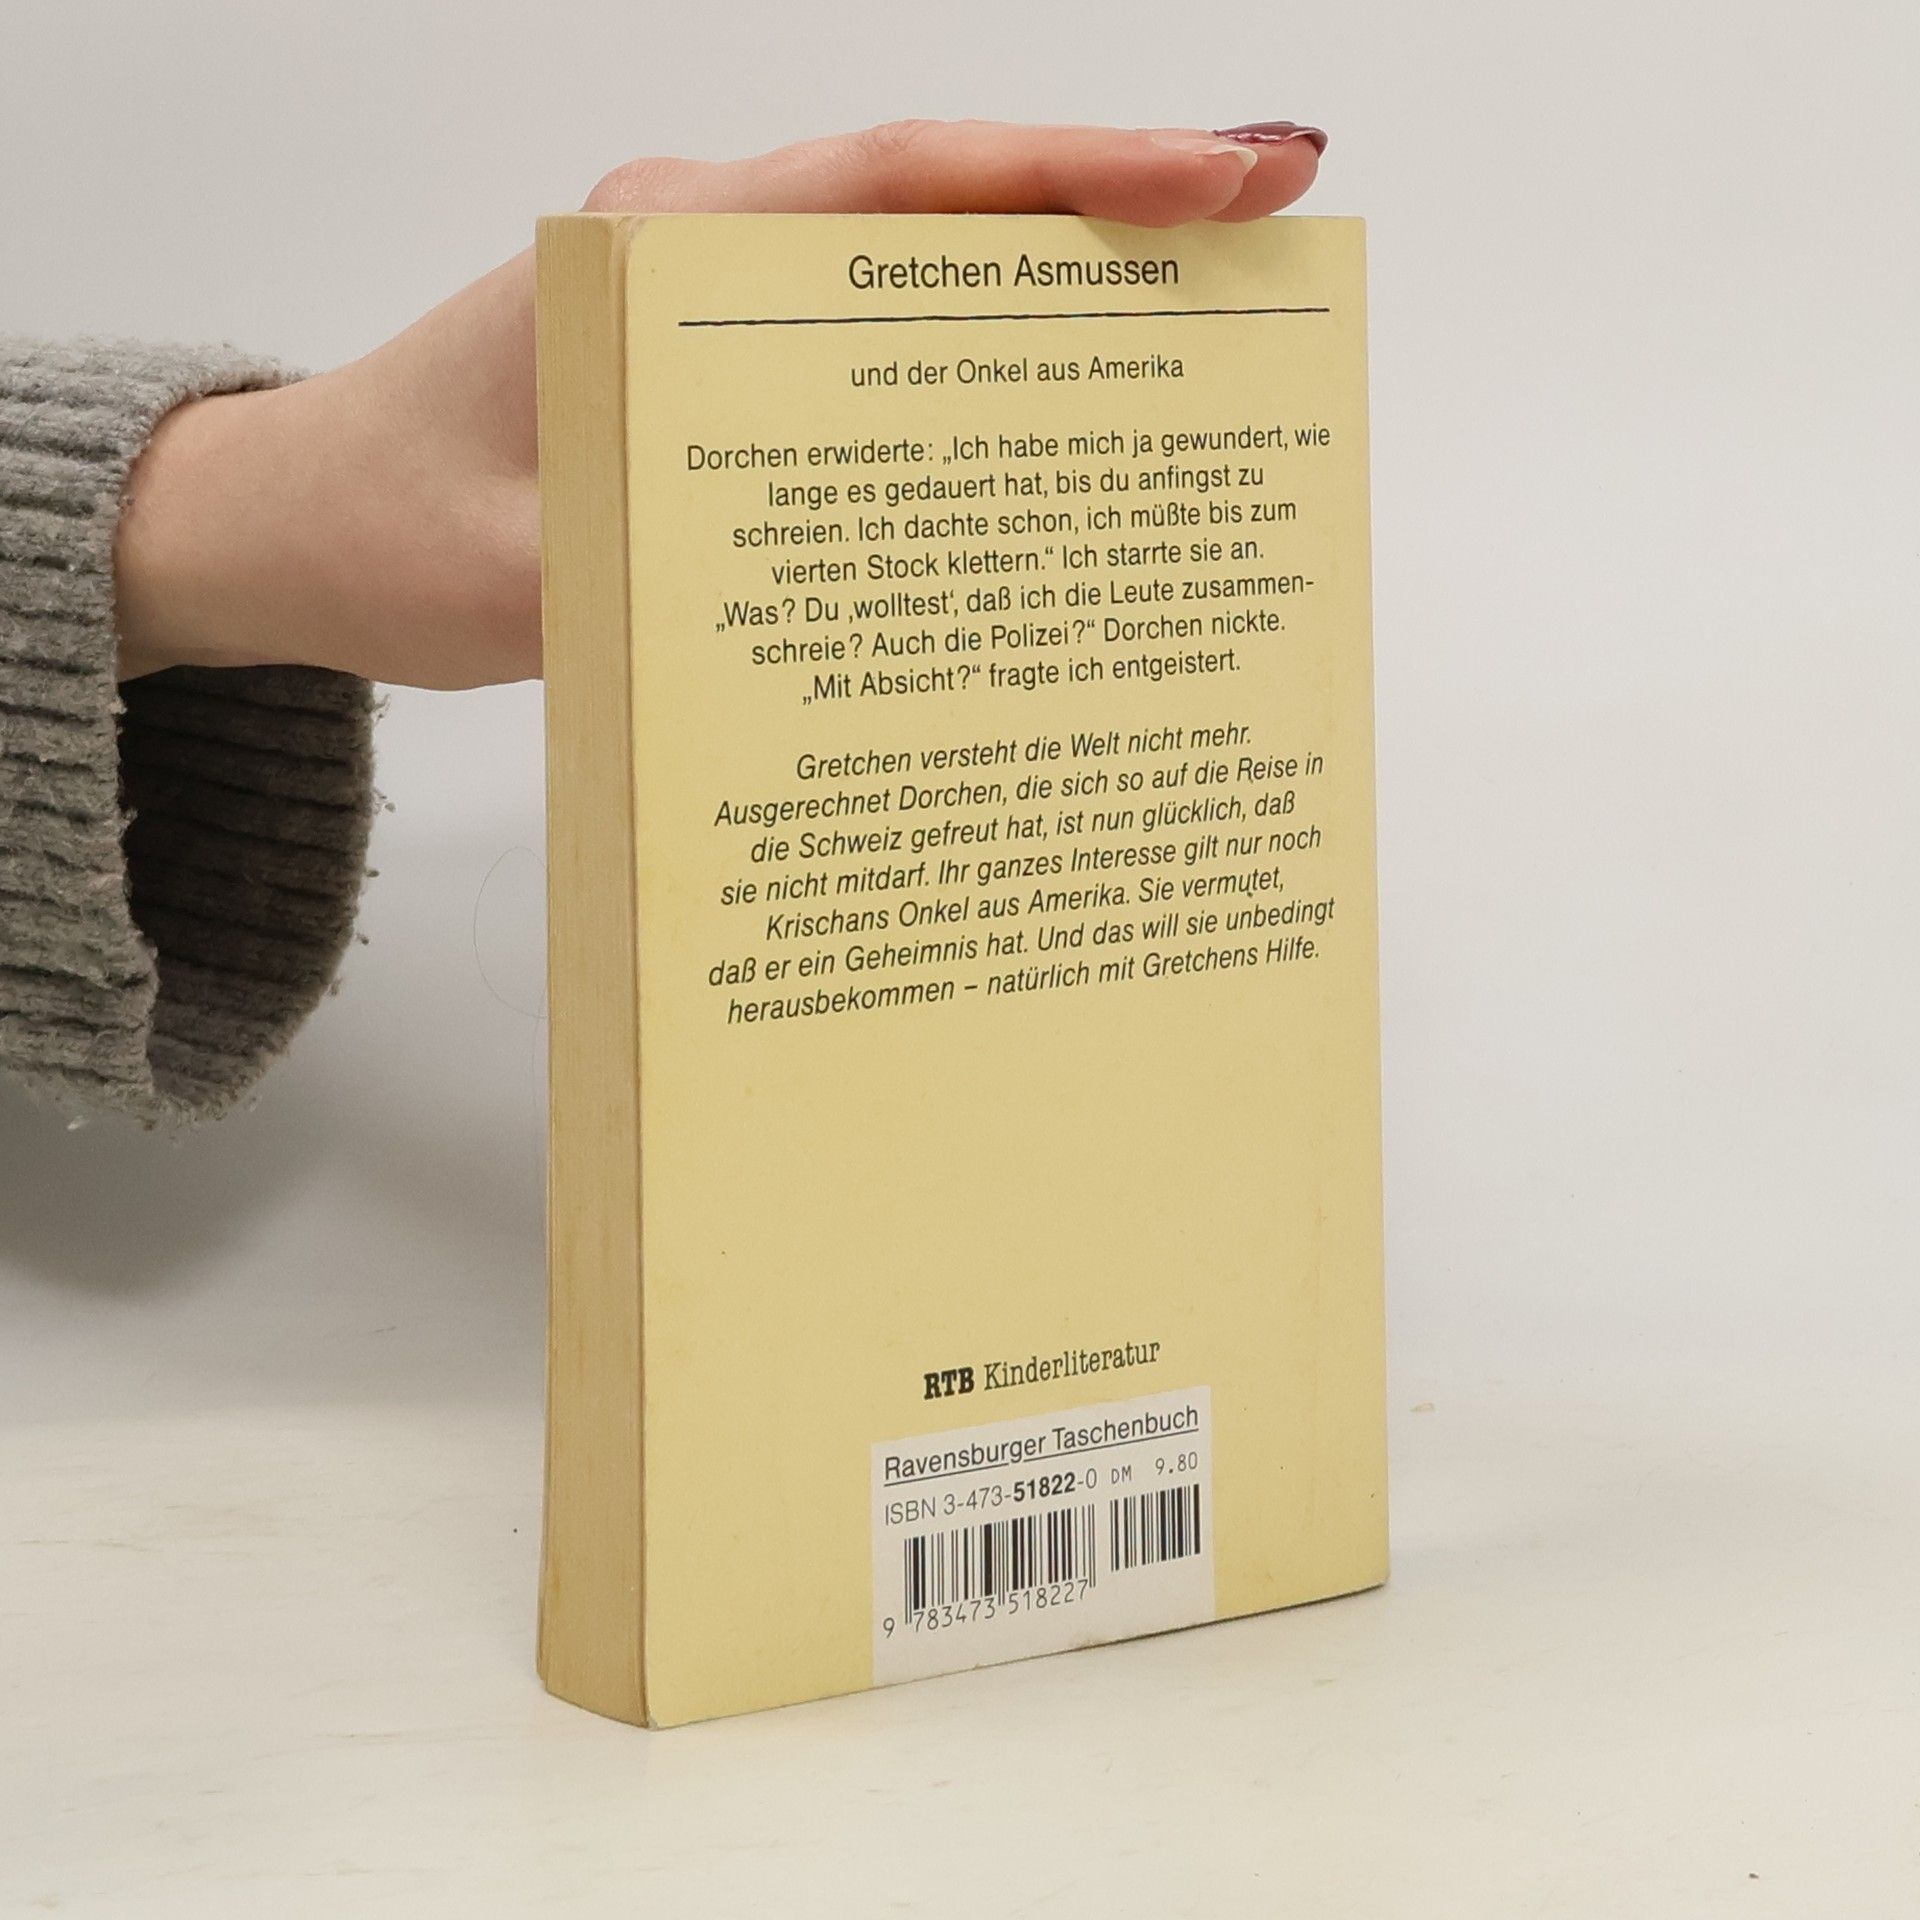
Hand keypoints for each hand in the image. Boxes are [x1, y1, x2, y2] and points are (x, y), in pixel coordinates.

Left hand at [114, 118, 1325, 688]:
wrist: (308, 525)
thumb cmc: (394, 531)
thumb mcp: (529, 579)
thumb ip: (679, 588)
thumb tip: (861, 636)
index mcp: (663, 250)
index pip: (904, 182)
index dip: (1079, 172)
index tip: (1234, 166)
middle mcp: (704, 249)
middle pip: (946, 209)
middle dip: (1118, 213)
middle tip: (1278, 236)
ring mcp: (718, 305)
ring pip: (924, 277)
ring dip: (1063, 294)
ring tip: (1209, 333)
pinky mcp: (723, 372)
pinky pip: (877, 352)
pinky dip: (975, 373)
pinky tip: (1053, 425)